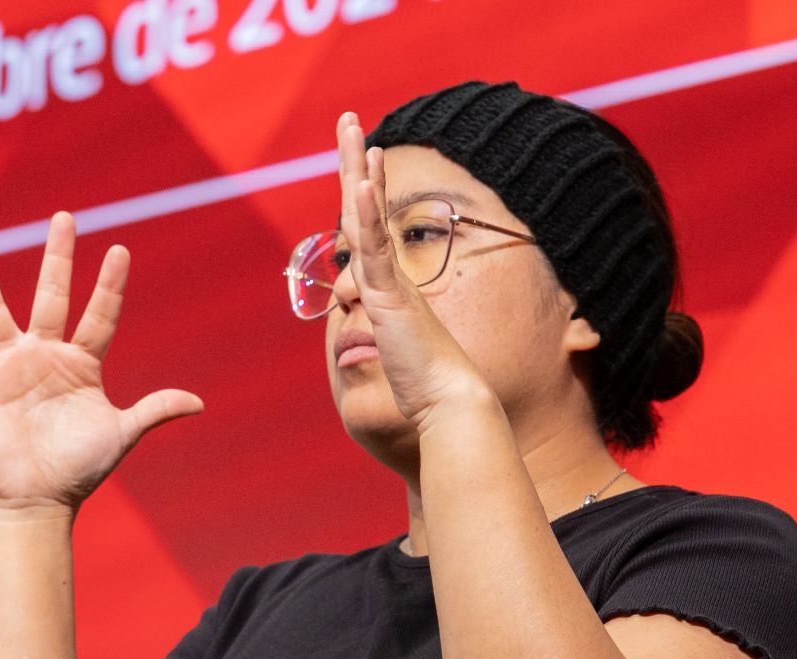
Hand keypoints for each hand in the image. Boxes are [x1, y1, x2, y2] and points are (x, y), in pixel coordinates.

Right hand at [0, 211, 202, 513]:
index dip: (109, 285)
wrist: (36, 499)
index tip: (120, 249)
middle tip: (65, 217)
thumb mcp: (121, 434)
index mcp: (80, 364)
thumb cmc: (78, 469)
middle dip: (58, 258)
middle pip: (51, 296)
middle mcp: (43, 356)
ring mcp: (8, 368)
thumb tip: (198, 403)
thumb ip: (154, 410)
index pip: (99, 315)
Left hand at [334, 112, 497, 427]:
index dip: (363, 189)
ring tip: (353, 131)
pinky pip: (376, 247)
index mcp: (386, 283)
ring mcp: (390, 281)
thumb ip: (374, 333)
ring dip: (359, 171)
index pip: (367, 227)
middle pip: (364, 207)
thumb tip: (358, 336)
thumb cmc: (423, 382)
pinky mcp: (390, 296)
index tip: (361, 155)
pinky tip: (362, 182)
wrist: (449, 399)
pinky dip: (368, 214)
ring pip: (368, 217)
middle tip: (347, 121)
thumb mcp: (388, 349)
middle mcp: (388, 274)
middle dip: (355, 161)